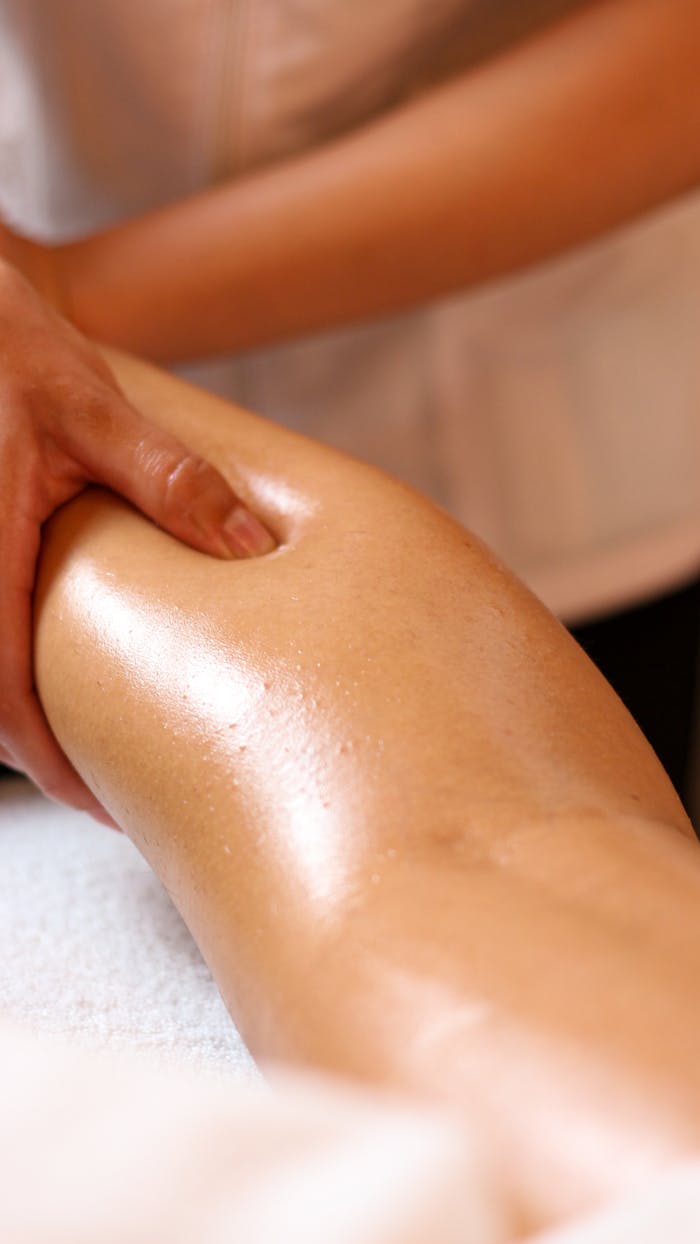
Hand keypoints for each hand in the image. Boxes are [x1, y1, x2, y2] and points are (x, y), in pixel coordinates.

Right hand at [0, 260, 274, 822]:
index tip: (100, 803)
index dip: (51, 763)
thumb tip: (249, 550)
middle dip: (39, 752)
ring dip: (17, 713)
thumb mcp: (93, 407)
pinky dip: (7, 667)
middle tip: (107, 784)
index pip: (1, 697)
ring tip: (90, 738)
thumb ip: (169, 479)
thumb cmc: (3, 343)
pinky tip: (54, 664)